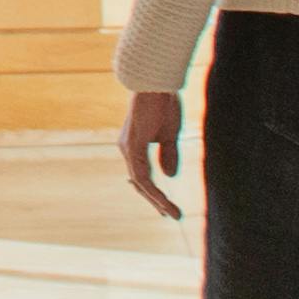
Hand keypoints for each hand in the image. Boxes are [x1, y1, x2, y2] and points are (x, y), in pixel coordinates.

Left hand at [120, 90, 186, 222]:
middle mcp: (127, 149)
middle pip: (140, 182)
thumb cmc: (163, 104)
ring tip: (171, 213)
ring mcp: (128, 148)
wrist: (157, 84)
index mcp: (135, 146)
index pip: (143, 175)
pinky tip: (164, 200)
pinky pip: (142, 175)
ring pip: (140, 182)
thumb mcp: (169, 134)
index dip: (154, 192)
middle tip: (170, 214)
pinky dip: (153, 190)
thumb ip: (168, 155)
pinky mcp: (132, 146)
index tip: (168, 206)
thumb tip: (169, 175)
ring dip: (156, 200)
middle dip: (155, 200)